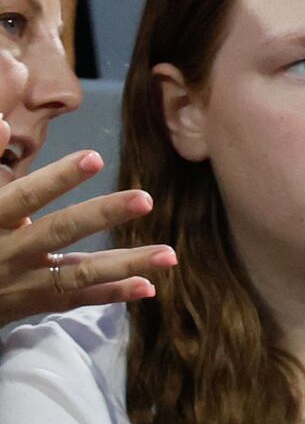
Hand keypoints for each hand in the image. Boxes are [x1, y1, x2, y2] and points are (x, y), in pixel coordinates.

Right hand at [0, 149, 170, 325]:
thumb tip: (0, 121)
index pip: (24, 197)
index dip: (56, 179)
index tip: (95, 157)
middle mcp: (7, 252)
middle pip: (59, 232)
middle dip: (103, 216)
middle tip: (146, 199)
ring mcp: (21, 281)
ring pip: (78, 272)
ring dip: (125, 264)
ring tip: (169, 255)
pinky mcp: (33, 302)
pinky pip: (76, 298)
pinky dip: (112, 294)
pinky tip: (149, 285)